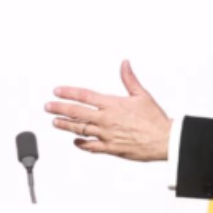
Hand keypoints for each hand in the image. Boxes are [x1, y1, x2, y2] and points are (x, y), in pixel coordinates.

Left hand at [45, 60, 171, 160]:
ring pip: (80, 130)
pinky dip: (81, 144)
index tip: (57, 91)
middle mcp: (106, 119)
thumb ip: (129, 79)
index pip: (85, 96)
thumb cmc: (155, 119)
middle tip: (48, 106)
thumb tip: (125, 64)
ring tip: (55, 122)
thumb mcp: (142, 95)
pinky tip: (75, 142)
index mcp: (113, 104)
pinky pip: (91, 147)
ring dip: (66, 125)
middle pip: (77, 113)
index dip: (69, 92)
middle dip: (59, 109)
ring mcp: (107, 135)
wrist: (164, 140)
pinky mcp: (111, 148)